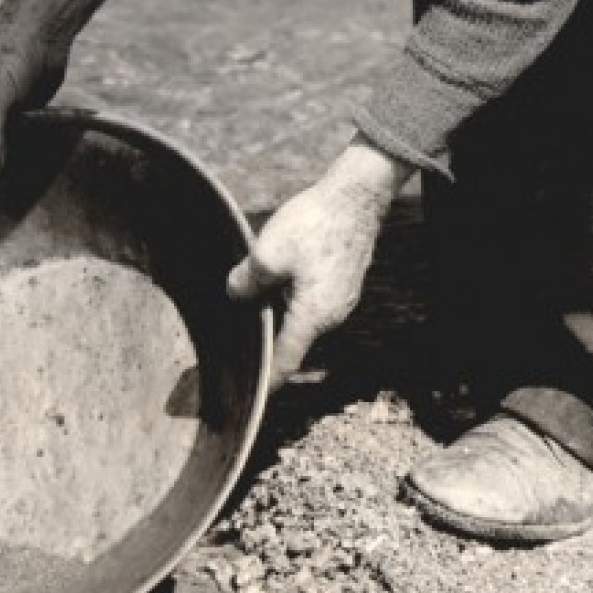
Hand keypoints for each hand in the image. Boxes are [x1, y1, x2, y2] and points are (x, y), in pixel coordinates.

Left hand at [227, 137, 411, 392]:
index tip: (251, 396)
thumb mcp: (268, 254)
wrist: (357, 196)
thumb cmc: (315, 225)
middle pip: (293, 341)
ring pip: (301, 318)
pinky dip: (291, 298)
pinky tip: (275, 279)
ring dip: (278, 314)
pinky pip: (312, 301)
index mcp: (313, 317)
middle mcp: (331, 316)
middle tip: (236, 339)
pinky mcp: (342, 283)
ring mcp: (341, 300)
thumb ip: (247, 283)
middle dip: (267, 341)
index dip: (268, 382)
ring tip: (251, 302)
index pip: (286, 363)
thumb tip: (235, 295)